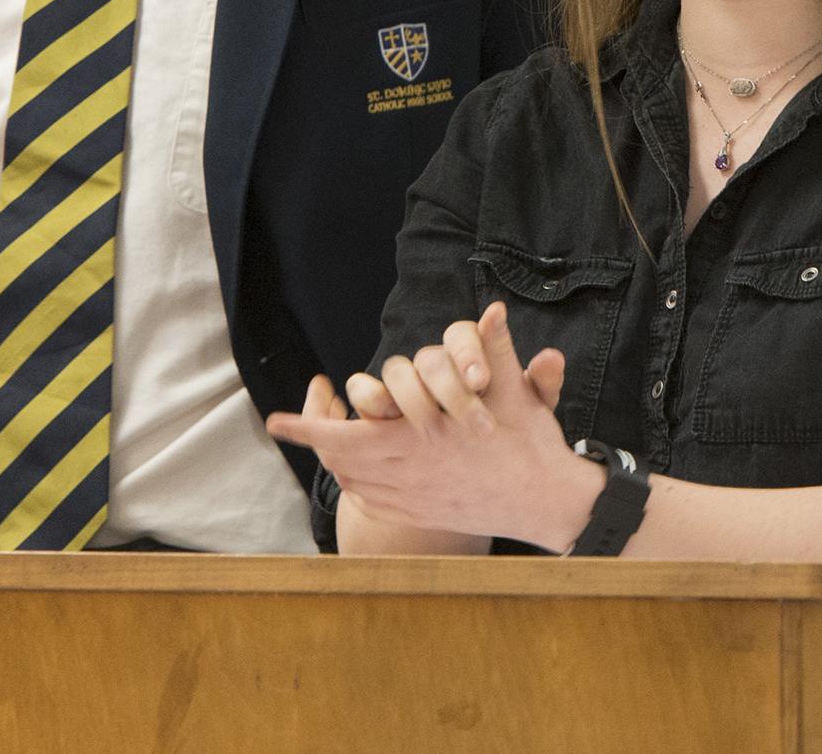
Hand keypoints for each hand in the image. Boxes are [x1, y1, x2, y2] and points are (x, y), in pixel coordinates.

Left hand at [265, 303, 577, 544]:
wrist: (546, 501)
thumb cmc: (530, 443)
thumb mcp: (516, 392)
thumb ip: (496, 351)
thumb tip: (492, 310)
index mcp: (424, 437)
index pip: (346, 433)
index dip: (307, 426)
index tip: (275, 420)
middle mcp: (411, 470)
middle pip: (339, 460)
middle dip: (313, 440)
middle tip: (294, 425)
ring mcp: (415, 496)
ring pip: (353, 481)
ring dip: (335, 460)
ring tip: (325, 440)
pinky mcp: (422, 513)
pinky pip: (373, 500)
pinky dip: (358, 483)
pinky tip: (359, 470)